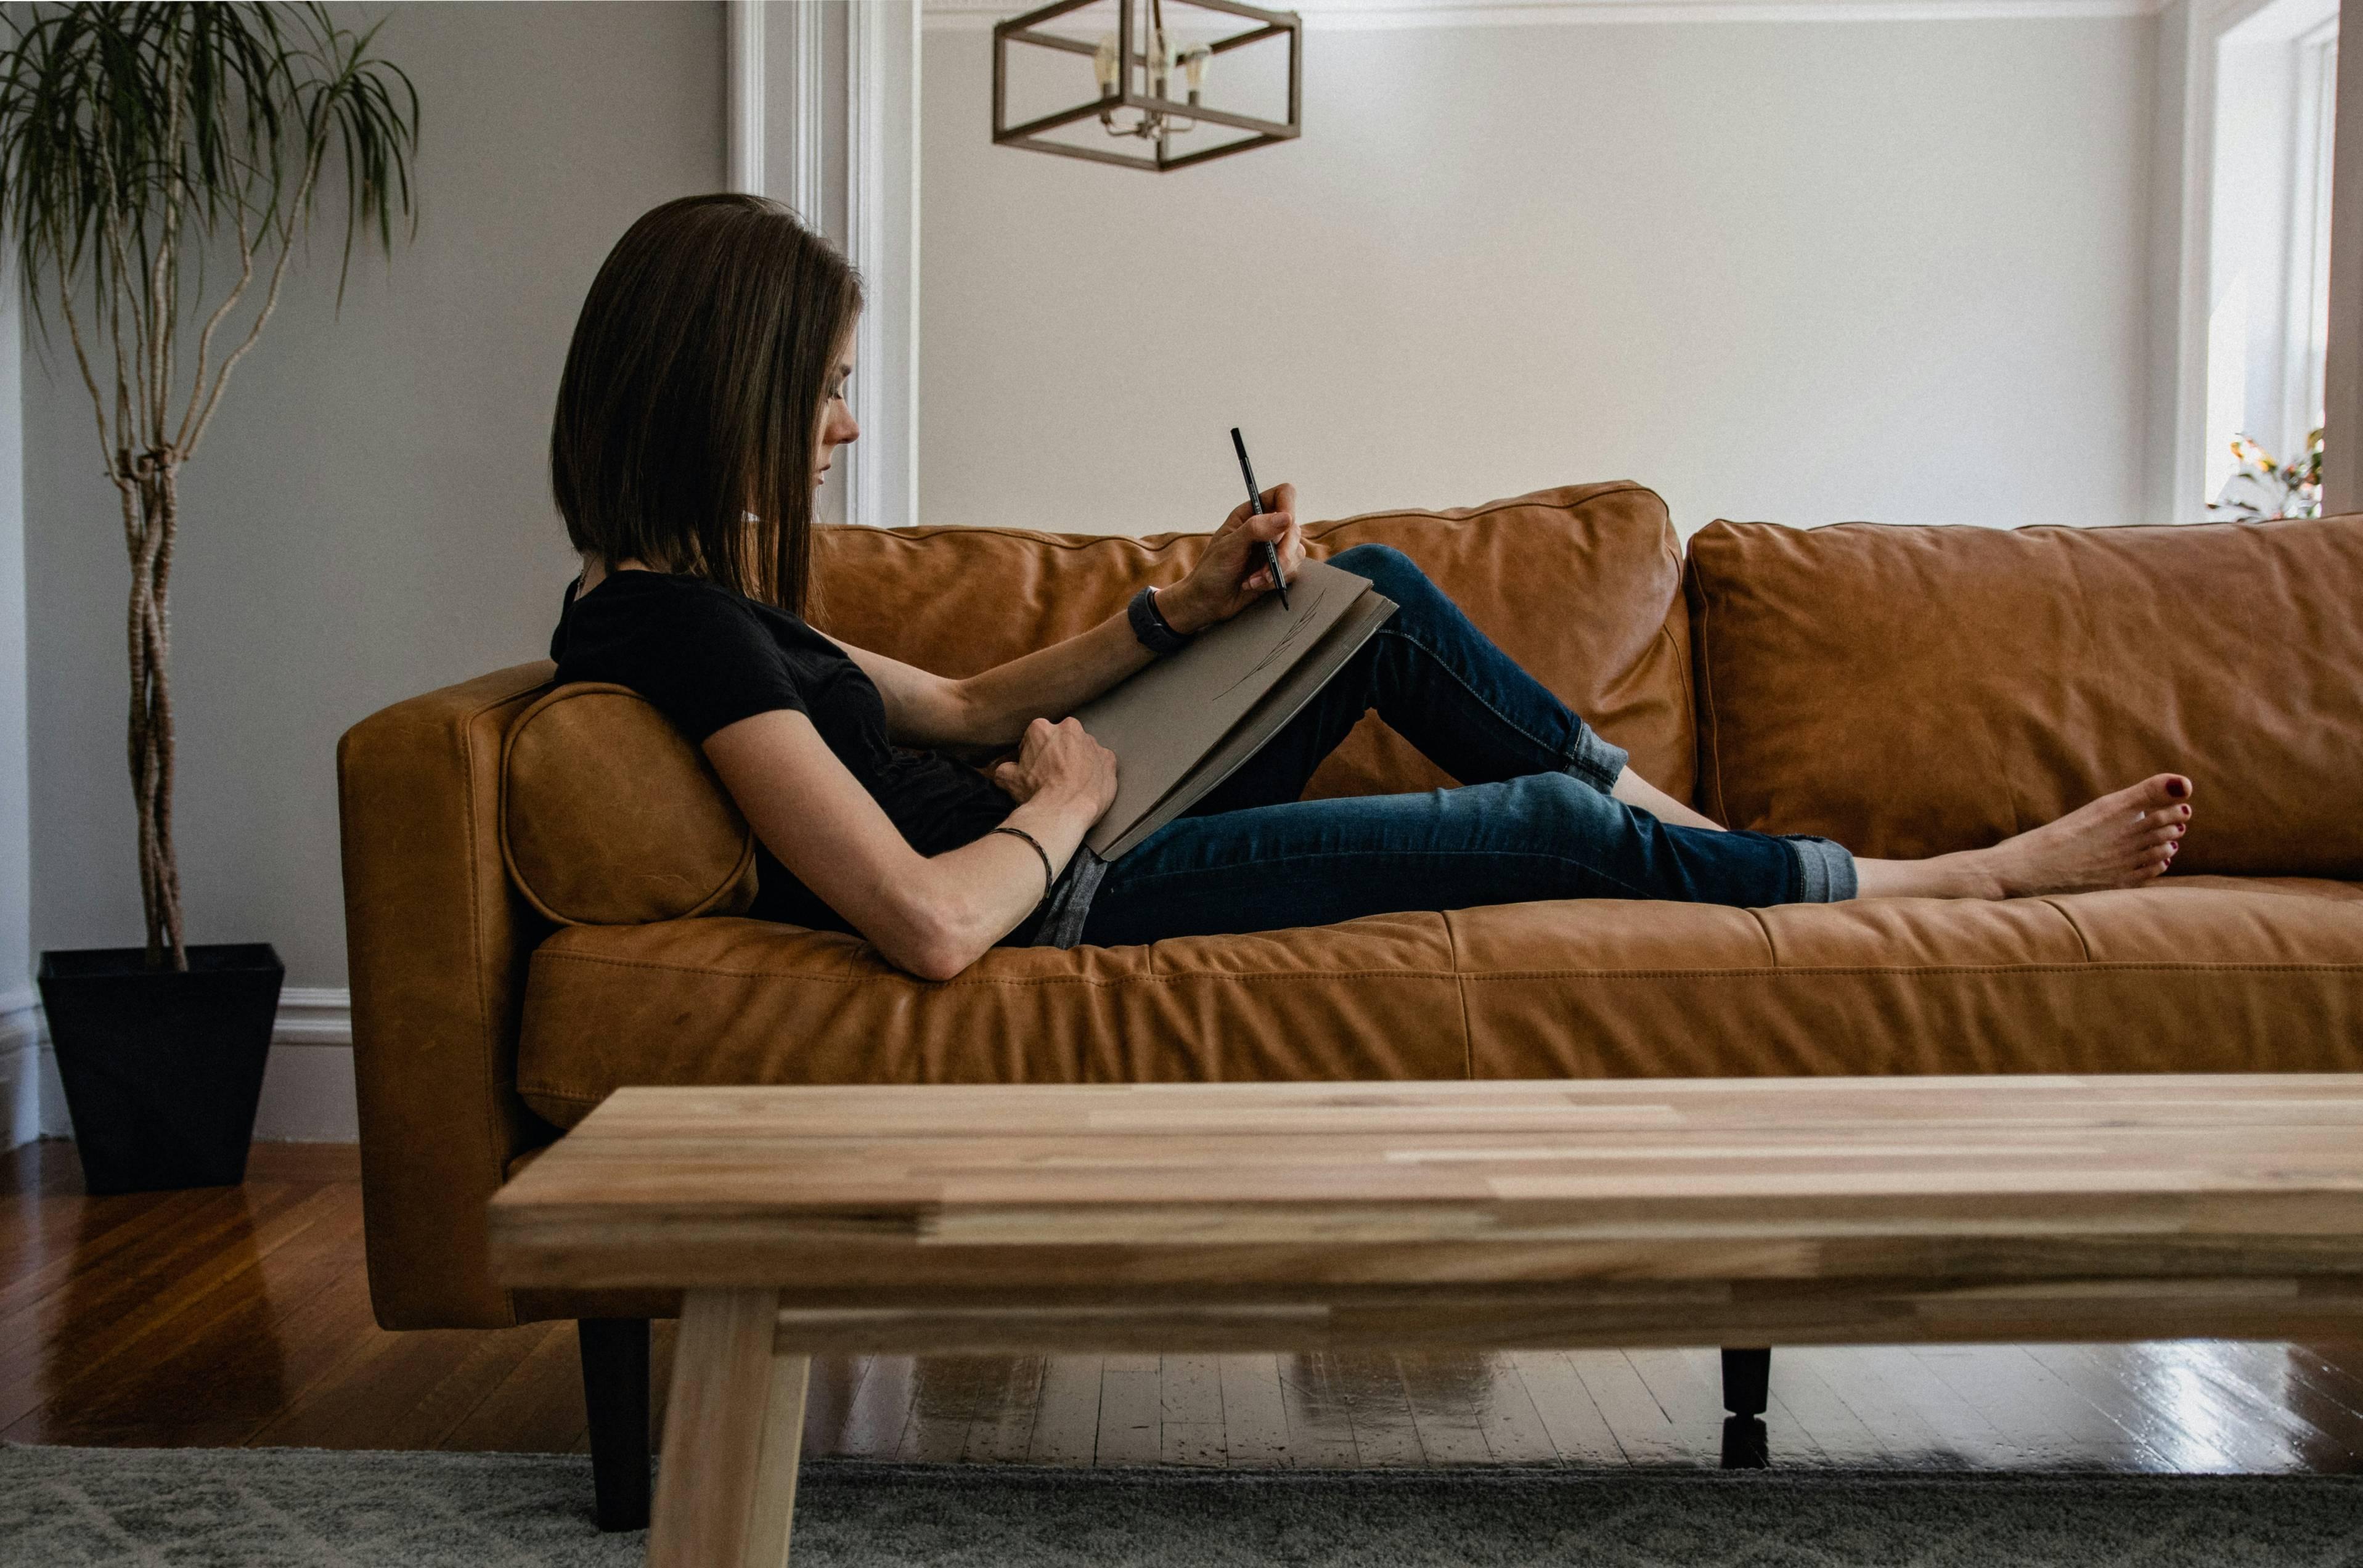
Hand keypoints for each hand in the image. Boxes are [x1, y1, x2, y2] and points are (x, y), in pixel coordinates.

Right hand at [991, 717, 1117, 816]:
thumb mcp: (1008, 779)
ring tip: (1071, 783)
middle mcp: (1069, 728)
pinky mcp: (1109, 758)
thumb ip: (1005, 767)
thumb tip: (1004, 770)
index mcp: (1042, 728)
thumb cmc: (1036, 793)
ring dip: (1078, 761)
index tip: (1035, 768)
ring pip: (1083, 748)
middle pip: (1061, 739)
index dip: (1033, 754)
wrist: (1064, 811)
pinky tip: (1087, 786)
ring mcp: (1092, 742)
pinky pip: (1101, 762)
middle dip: (1058, 753)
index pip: (1035, 737)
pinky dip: (1096, 771)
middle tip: (1053, 775)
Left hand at [1158, 482, 1305, 634]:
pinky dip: (1275, 581)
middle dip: (1283, 553)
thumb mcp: (1229, 546)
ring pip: (1297, 552)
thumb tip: (1286, 518)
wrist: (1208, 602)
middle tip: (1266, 570)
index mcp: (1251, 513)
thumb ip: (1256, 529)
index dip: (1288, 506)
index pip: (1282, 495)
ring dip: (1277, 570)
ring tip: (1253, 581)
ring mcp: (1274, 549)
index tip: (1285, 525)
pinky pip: (1293, 570)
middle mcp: (1266, 528)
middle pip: (1293, 528)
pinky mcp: (1279, 569)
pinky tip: (1254, 585)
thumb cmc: (1212, 571)